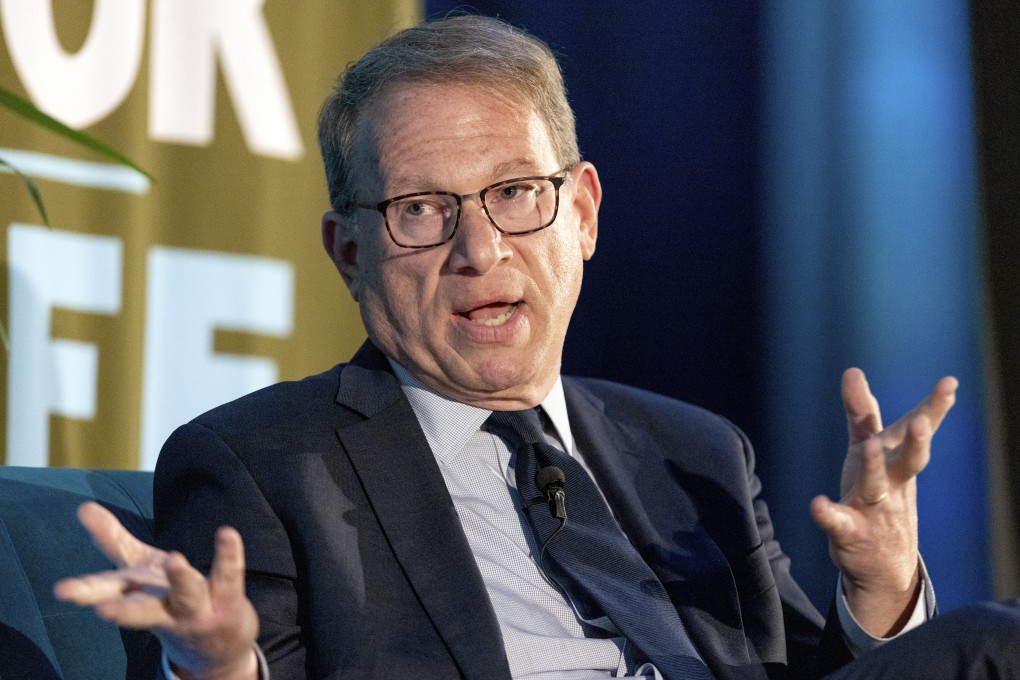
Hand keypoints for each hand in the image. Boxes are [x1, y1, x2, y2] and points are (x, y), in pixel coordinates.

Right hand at [54, 502, 258, 679]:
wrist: (218, 648)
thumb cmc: (171, 603)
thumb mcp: (140, 572)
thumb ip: (113, 541)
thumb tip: (83, 507)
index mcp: (138, 597)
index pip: (109, 590)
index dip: (86, 589)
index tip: (62, 591)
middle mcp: (163, 607)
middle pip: (138, 609)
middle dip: (120, 610)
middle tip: (101, 609)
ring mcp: (197, 607)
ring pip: (186, 593)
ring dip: (179, 578)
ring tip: (173, 558)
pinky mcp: (227, 600)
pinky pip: (228, 575)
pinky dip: (228, 555)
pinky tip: (227, 533)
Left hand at [810, 368, 956, 636]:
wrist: (884, 567)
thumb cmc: (878, 494)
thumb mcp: (870, 450)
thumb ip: (862, 412)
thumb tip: (853, 370)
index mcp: (894, 459)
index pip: (914, 429)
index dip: (934, 407)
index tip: (950, 383)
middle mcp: (890, 482)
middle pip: (909, 460)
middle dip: (915, 441)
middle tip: (922, 422)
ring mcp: (871, 507)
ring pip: (874, 485)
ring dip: (873, 466)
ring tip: (869, 446)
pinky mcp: (849, 531)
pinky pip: (838, 521)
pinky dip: (827, 513)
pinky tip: (817, 504)